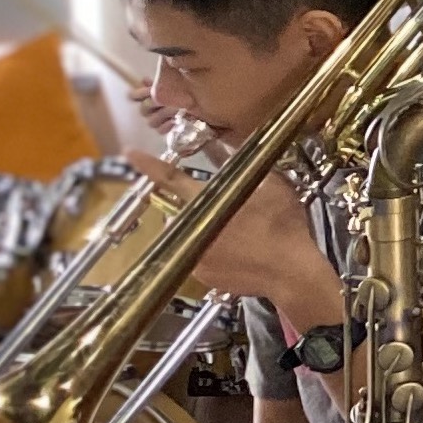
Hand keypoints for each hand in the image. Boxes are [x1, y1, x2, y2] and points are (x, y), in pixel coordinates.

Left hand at [128, 156, 337, 322]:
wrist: (292, 274)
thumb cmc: (285, 227)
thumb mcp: (273, 186)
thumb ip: (246, 165)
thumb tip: (228, 146)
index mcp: (207, 201)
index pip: (170, 178)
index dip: (148, 165)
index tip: (130, 153)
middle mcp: (192, 227)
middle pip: (177, 209)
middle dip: (191, 206)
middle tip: (220, 209)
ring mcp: (193, 254)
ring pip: (185, 234)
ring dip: (199, 229)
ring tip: (230, 235)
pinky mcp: (200, 276)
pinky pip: (195, 257)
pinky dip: (208, 252)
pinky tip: (234, 254)